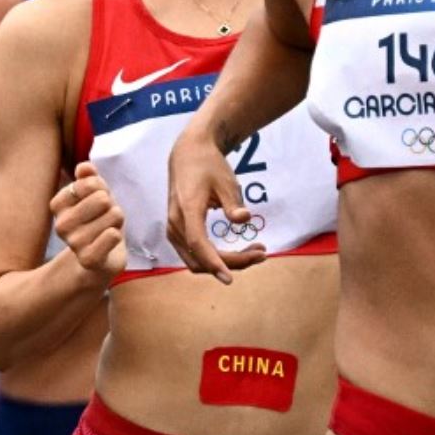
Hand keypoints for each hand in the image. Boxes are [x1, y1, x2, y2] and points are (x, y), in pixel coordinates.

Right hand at [49, 162, 128, 285]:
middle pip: (102, 198)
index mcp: (58, 205)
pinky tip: (110, 241)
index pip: (90, 183)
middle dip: (112, 206)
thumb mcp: (97, 194)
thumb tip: (84, 167)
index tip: (97, 203)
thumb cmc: (99, 221)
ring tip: (108, 230)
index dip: (102, 189)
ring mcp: (73, 243)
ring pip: (113, 215)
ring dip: (117, 222)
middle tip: (106, 219)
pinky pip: (112, 235)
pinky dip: (117, 235)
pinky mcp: (88, 259)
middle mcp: (61, 224)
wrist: (102, 258)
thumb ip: (90, 178)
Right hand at [165, 119, 265, 283]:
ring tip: (255, 251)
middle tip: (261, 253)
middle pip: (199, 258)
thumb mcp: (225, 181)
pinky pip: (194, 254)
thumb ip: (233, 203)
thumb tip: (244, 219)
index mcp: (187, 210)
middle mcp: (175, 224)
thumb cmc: (208, 166)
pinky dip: (215, 258)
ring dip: (225, 262)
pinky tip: (237, 250)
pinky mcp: (177, 232)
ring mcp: (173, 230)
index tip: (230, 279)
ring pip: (196, 260)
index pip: (198, 244)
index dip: (214, 263)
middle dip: (231, 263)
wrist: (187, 155)